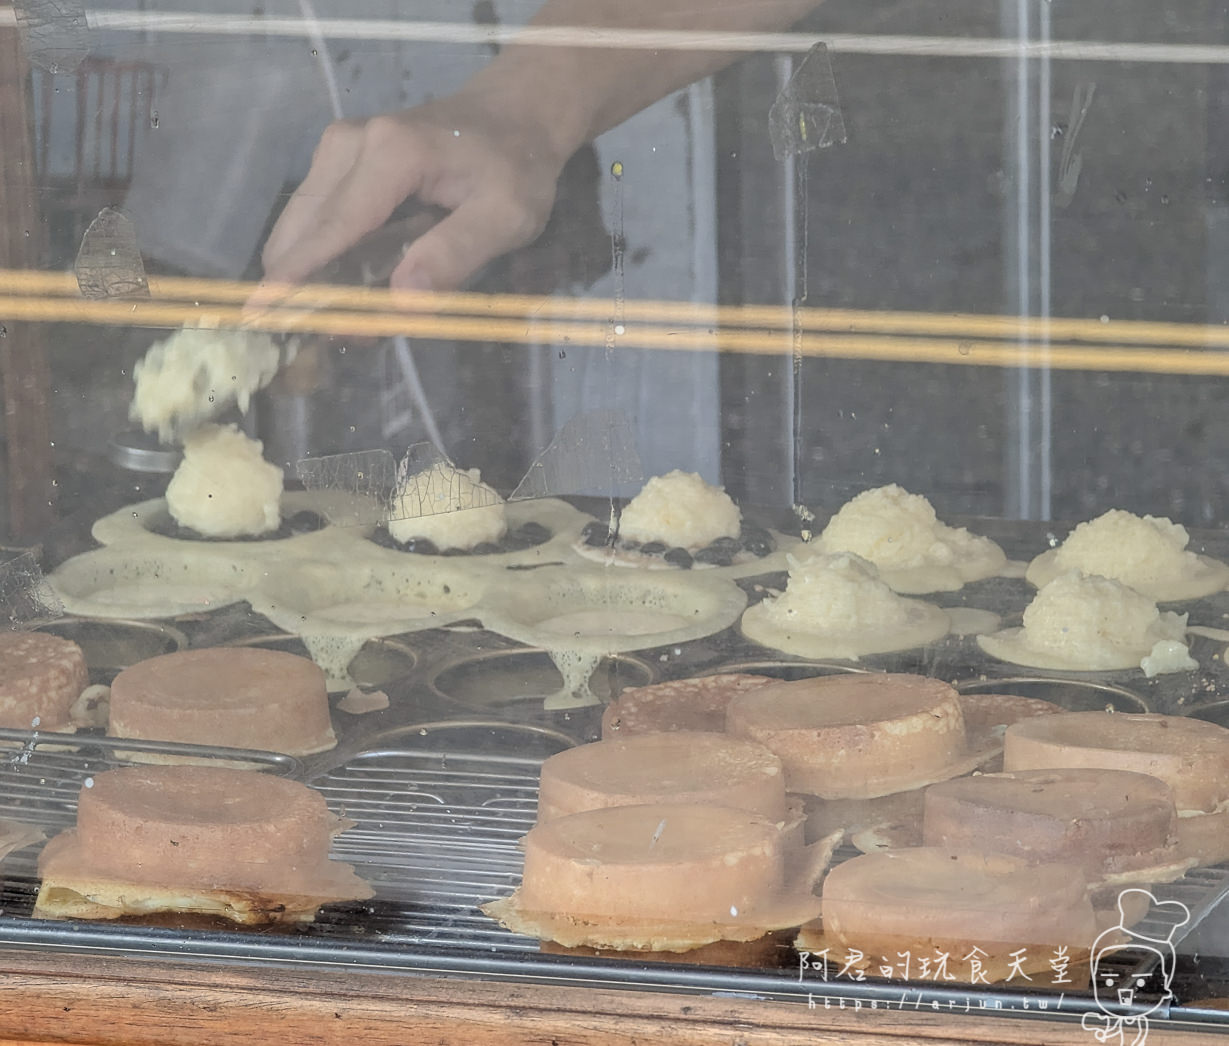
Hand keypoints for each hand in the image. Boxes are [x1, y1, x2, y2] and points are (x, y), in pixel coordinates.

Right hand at [260, 87, 571, 291]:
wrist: (513, 115)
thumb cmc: (516, 168)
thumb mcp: (506, 217)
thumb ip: (455, 254)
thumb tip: (402, 300)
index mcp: (392, 154)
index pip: (334, 227)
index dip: (299, 275)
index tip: (261, 312)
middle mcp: (351, 142)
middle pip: (305, 228)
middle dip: (306, 285)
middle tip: (337, 332)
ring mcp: (339, 146)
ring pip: (301, 224)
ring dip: (313, 272)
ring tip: (348, 313)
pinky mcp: (337, 157)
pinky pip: (316, 215)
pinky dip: (323, 253)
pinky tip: (349, 282)